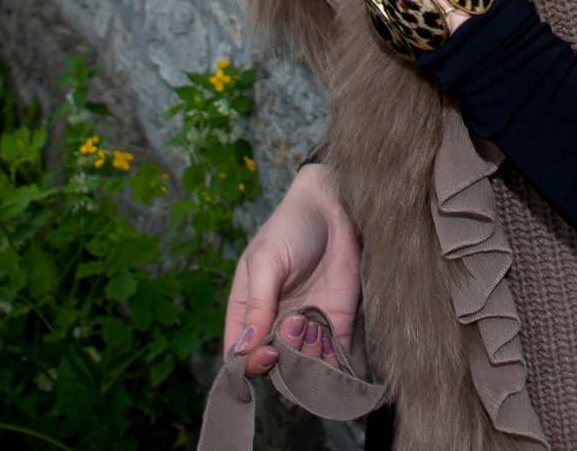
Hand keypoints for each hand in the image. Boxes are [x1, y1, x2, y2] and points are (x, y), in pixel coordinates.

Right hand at [223, 163, 360, 376]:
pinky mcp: (336, 324)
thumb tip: (244, 348)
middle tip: (296, 323)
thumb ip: (257, 304)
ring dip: (308, 357)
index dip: (250, 365)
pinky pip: (332, 359)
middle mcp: (275, 325)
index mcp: (248, 311)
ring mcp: (306, 327)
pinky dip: (332, 361)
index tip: (268, 354)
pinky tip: (329, 336)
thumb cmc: (291, 227)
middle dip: (284, 358)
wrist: (335, 207)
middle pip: (273, 367)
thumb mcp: (266, 261)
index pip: (240, 356)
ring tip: (313, 322)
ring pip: (303, 368)